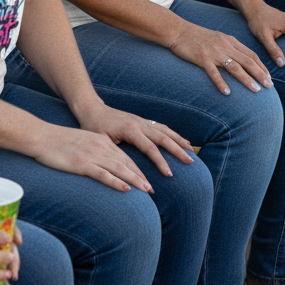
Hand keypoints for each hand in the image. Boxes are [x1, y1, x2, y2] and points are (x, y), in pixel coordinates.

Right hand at [34, 123, 154, 192]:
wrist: (42, 136)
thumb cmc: (59, 141)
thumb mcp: (82, 142)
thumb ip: (95, 150)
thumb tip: (104, 163)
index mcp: (101, 140)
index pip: (124, 157)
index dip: (137, 169)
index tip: (147, 180)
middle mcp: (100, 146)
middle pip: (125, 163)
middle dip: (140, 176)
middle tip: (152, 189)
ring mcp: (92, 155)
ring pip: (119, 168)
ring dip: (134, 180)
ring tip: (146, 190)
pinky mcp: (82, 164)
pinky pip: (103, 174)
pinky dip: (116, 182)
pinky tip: (126, 189)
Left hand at [77, 101, 194, 178]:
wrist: (92, 109)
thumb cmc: (94, 128)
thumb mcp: (102, 142)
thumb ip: (115, 154)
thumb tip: (126, 172)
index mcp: (130, 130)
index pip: (150, 148)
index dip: (161, 162)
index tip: (170, 175)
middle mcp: (140, 124)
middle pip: (164, 137)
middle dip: (178, 150)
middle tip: (190, 163)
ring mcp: (143, 121)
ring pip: (166, 131)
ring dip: (180, 141)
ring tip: (191, 152)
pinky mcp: (143, 121)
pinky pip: (162, 128)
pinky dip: (174, 135)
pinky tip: (182, 141)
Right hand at [165, 18, 272, 95]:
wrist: (178, 31)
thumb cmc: (197, 36)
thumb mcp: (217, 38)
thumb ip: (229, 47)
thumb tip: (241, 60)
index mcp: (230, 40)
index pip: (251, 54)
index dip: (262, 66)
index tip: (269, 77)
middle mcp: (224, 46)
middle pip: (247, 61)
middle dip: (260, 74)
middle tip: (270, 86)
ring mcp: (213, 52)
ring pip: (234, 67)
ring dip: (247, 79)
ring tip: (256, 90)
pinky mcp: (202, 58)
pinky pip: (214, 72)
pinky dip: (221, 83)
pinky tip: (228, 93)